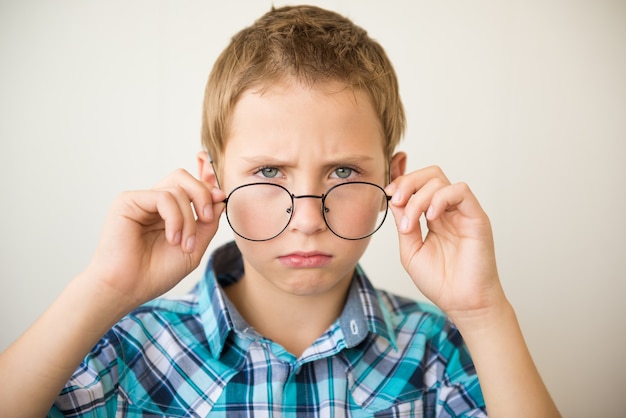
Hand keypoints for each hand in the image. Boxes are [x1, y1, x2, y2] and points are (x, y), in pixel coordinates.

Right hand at [85, 168, 224, 308]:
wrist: (129, 289)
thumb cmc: (155, 274)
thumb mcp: (193, 248)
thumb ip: (207, 224)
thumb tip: (220, 199)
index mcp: (167, 212)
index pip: (189, 187)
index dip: (207, 191)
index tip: (221, 201)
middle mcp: (153, 203)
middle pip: (182, 177)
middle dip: (202, 194)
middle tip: (207, 218)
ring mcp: (140, 201)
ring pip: (177, 189)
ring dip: (188, 219)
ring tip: (183, 244)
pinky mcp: (127, 201)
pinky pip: (163, 197)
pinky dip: (175, 218)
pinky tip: (172, 239)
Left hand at [385, 166, 503, 318]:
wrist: (462, 303)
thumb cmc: (440, 281)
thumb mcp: (410, 249)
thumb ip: (403, 223)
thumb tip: (394, 199)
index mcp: (433, 217)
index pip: (419, 185)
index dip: (402, 183)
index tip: (389, 195)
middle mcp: (449, 210)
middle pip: (430, 175)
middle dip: (408, 182)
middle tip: (397, 200)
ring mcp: (463, 212)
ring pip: (440, 181)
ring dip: (418, 197)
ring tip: (411, 223)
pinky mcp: (477, 217)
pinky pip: (460, 191)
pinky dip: (440, 198)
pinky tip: (431, 217)